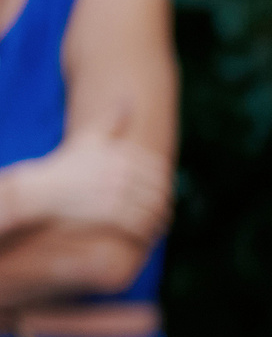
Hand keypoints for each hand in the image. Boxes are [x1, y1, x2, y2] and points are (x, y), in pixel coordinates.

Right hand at [11, 122, 168, 240]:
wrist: (39, 191)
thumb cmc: (65, 166)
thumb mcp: (89, 139)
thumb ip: (112, 121)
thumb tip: (128, 99)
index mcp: (123, 154)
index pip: (159, 171)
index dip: (166, 184)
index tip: (167, 193)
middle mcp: (123, 171)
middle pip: (159, 191)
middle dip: (165, 204)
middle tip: (167, 214)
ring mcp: (117, 192)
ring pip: (152, 209)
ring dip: (159, 221)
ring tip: (159, 228)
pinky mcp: (111, 212)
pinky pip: (139, 224)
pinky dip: (146, 232)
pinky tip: (145, 237)